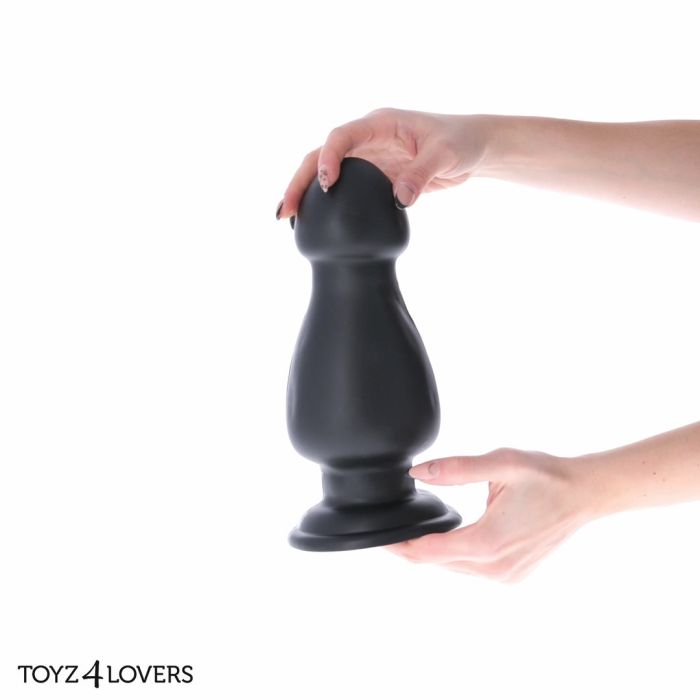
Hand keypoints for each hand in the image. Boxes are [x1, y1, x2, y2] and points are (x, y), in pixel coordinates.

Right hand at [276, 108, 492, 218]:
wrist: (472, 149)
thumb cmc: (461, 141)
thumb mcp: (446, 155)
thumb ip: (422, 174)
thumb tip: (399, 199)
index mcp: (380, 124)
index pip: (343, 135)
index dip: (329, 157)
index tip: (325, 183)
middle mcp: (367, 138)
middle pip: (321, 155)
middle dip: (301, 180)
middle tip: (287, 210)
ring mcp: (367, 159)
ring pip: (326, 172)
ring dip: (305, 192)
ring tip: (287, 218)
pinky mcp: (373, 177)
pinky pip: (344, 190)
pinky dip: (325, 204)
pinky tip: (312, 222)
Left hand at [386, 448, 595, 582]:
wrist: (583, 494)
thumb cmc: (545, 475)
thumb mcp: (499, 463)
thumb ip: (455, 469)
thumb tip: (417, 472)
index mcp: (487, 543)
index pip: (428, 553)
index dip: (400, 545)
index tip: (380, 536)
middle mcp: (495, 567)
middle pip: (437, 563)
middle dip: (411, 548)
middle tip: (391, 528)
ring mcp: (505, 576)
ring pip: (453, 568)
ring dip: (433, 552)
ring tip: (414, 530)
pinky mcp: (512, 575)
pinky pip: (471, 569)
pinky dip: (455, 555)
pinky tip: (449, 536)